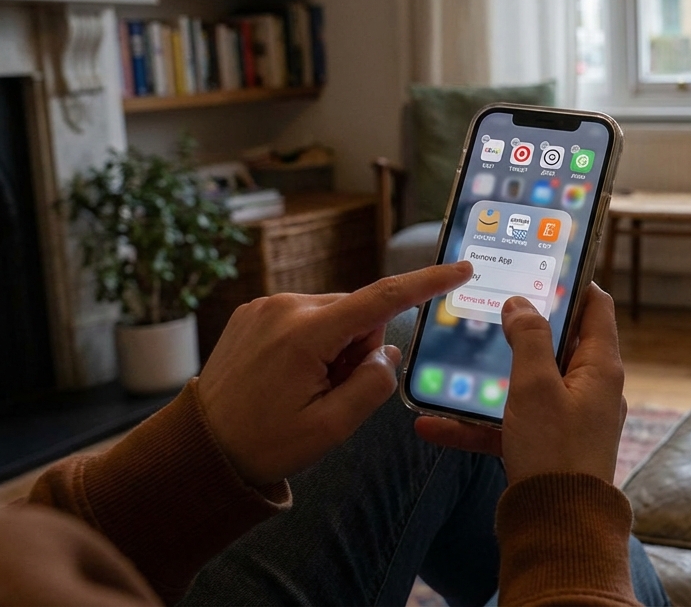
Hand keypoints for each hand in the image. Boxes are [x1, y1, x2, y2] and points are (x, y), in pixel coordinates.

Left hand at [197, 262, 473, 486]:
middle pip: (358, 313)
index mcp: (306, 334)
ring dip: (336, 347)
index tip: (461, 269)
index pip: (383, 299)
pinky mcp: (253, 313)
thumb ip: (373, 385)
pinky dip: (313, 343)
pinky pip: (306, 317)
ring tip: (304, 389)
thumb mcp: (331, 427)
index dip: (428, 283)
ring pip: (334, 315)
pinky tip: (290, 377)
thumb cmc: (264, 445)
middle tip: (331, 393)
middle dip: (360, 348)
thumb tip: (386, 351)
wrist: (199, 451)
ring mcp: (265, 306)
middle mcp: (285, 307)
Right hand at [415, 284, 625, 484]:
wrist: (556, 527)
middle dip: (520, 327)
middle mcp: (590, 389)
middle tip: (487, 304)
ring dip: (488, 378)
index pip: (595, 308)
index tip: (541, 266)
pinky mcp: (545, 447)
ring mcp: (568, 419)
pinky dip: (475, 425)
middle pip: (557, 343)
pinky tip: (430, 425)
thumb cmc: (555, 451)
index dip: (573, 283)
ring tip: (452, 361)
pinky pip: (507, 426)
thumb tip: (521, 303)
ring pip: (525, 386)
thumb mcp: (536, 386)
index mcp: (600, 367)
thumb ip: (528, 338)